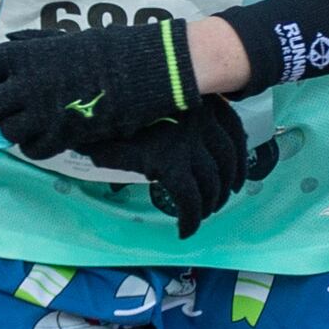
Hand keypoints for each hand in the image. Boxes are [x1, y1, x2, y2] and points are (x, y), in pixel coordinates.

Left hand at [0, 14, 198, 155]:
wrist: (145, 70)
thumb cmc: (109, 48)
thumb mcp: (65, 40)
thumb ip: (34, 48)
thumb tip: (11, 43)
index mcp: (24, 55)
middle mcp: (27, 84)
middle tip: (9, 109)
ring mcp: (44, 112)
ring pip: (9, 132)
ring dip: (16, 130)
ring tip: (32, 123)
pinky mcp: (63, 135)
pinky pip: (34, 150)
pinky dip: (37, 146)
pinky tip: (48, 137)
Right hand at [78, 97, 269, 238]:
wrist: (90, 105)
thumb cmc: (120, 106)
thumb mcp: (158, 103)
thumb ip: (180, 117)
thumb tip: (196, 148)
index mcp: (202, 99)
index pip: (235, 132)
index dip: (238, 160)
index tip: (236, 178)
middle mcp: (201, 117)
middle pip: (227, 159)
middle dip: (226, 185)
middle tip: (218, 201)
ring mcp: (186, 139)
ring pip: (211, 182)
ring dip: (211, 203)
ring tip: (201, 215)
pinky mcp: (168, 161)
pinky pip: (189, 198)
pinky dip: (191, 218)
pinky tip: (185, 229)